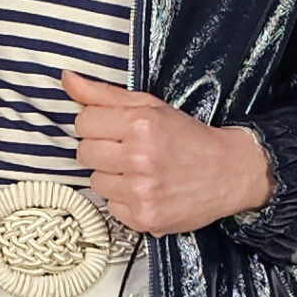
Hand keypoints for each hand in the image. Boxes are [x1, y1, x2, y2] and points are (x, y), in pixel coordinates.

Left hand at [59, 68, 272, 233]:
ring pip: (95, 181)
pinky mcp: (144, 217)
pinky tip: (145, 190)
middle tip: (127, 150)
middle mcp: (140, 158)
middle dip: (101, 150)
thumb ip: (105, 94)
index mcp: (141, 124)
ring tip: (138, 171)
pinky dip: (124, 200)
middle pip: (84, 153)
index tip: (113, 129)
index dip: (96, 125)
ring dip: (112, 176)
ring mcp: (142, 191)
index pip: (83, 122)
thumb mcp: (150, 106)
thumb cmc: (188, 137)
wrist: (228, 172)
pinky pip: (111, 206)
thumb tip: (67, 79)